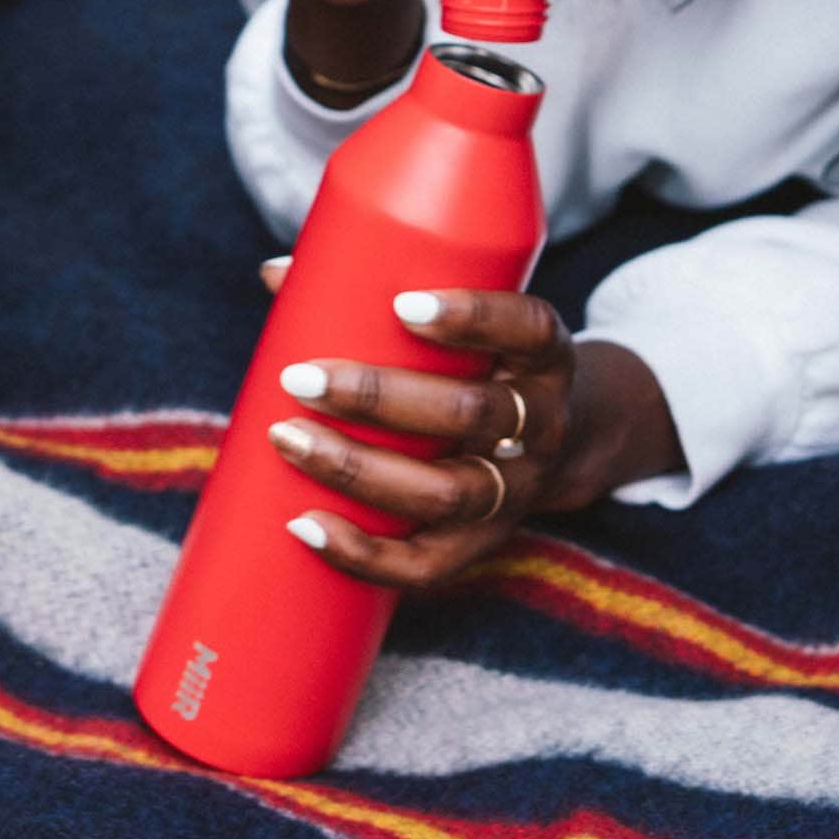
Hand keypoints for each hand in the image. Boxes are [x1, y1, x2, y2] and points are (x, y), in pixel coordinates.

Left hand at [259, 263, 683, 592]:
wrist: (561, 446)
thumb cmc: (484, 365)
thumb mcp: (468, 327)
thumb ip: (384, 293)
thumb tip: (277, 274)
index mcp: (543, 356)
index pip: (527, 328)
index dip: (472, 317)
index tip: (403, 303)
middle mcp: (541, 426)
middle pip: (472, 414)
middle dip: (379, 397)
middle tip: (300, 378)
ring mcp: (516, 492)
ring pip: (447, 493)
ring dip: (358, 469)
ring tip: (286, 439)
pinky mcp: (483, 545)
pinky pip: (427, 565)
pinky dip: (363, 554)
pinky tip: (304, 524)